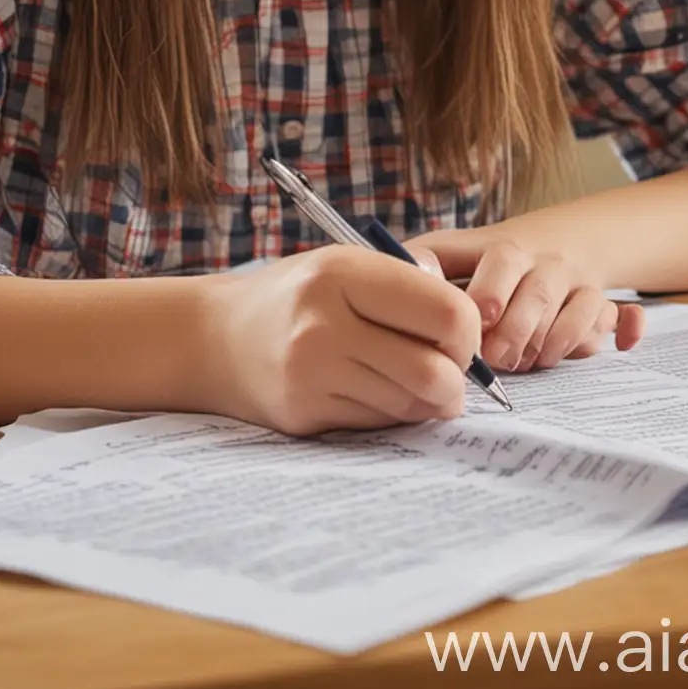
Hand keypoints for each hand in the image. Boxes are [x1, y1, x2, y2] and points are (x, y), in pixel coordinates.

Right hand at [185, 247, 482, 436]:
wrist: (213, 338)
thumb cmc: (297, 296)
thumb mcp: (346, 265)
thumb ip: (407, 288)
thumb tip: (473, 334)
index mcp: (342, 274)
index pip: (445, 312)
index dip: (468, 332)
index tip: (460, 335)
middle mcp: (323, 325)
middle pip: (434, 371)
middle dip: (457, 378)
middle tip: (451, 370)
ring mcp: (311, 376)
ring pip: (411, 405)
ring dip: (428, 400)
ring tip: (415, 378)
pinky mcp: (304, 415)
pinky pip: (379, 423)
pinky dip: (393, 412)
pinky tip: (376, 389)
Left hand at [406, 228, 645, 372]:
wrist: (554, 242)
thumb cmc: (484, 262)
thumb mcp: (449, 253)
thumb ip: (422, 265)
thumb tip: (401, 281)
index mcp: (506, 250)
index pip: (502, 259)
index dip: (492, 289)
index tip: (478, 319)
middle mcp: (547, 263)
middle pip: (542, 291)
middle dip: (521, 328)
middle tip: (500, 359)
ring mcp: (579, 283)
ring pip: (585, 305)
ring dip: (561, 338)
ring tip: (535, 362)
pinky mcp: (605, 305)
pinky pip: (625, 312)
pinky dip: (630, 326)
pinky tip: (624, 345)